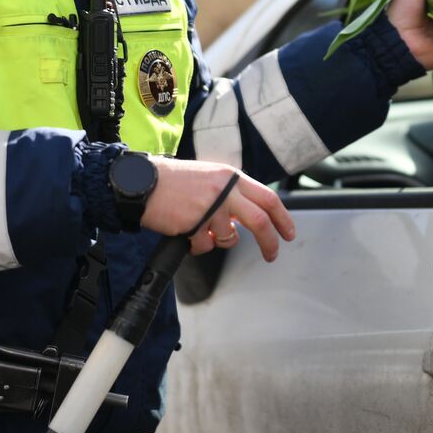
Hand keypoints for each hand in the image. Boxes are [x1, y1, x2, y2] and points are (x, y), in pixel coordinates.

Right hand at [141, 158, 294, 260]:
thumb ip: (230, 193)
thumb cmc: (174, 181)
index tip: (288, 233)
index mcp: (231, 177)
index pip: (268, 197)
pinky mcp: (195, 224)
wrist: (143, 183)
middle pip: (260, 221)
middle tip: (272, 255)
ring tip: (201, 230)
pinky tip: (186, 231)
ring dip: (218, 241)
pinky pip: (204, 246)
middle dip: (270, 242)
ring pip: (229, 238)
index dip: (282, 218)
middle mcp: (225, 190)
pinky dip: (197, 246)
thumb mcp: (209, 177)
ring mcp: (211, 207)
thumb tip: (245, 217)